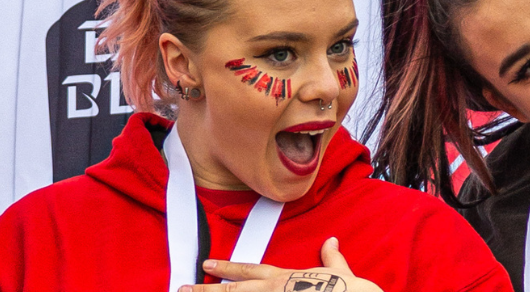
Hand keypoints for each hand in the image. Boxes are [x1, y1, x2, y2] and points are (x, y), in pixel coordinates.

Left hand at [180, 238, 382, 291]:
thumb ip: (331, 257)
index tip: (207, 265)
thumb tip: (332, 242)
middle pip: (232, 290)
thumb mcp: (339, 270)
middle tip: (182, 289)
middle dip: (206, 290)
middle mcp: (271, 289)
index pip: (248, 270)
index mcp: (283, 277)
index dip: (226, 268)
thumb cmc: (347, 288)